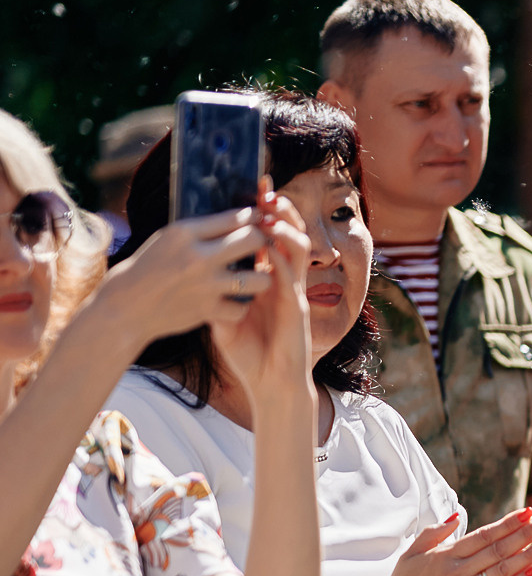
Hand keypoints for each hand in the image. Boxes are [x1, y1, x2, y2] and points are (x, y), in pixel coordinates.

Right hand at [89, 202, 275, 348]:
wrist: (126, 306)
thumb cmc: (148, 268)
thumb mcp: (168, 239)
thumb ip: (201, 230)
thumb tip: (239, 219)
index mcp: (184, 233)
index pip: (235, 217)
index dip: (254, 217)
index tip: (259, 220)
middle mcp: (198, 257)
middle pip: (254, 240)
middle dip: (262, 241)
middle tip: (261, 247)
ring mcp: (206, 286)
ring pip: (259, 279)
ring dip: (260, 278)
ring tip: (252, 278)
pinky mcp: (208, 311)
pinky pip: (243, 307)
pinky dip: (240, 306)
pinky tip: (234, 301)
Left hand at [213, 193, 316, 412]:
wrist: (271, 384)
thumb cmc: (250, 355)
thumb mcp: (224, 320)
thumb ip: (215, 295)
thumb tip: (191, 276)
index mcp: (267, 282)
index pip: (267, 239)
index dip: (262, 216)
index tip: (252, 192)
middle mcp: (284, 282)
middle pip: (286, 237)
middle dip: (278, 212)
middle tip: (265, 190)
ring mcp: (293, 294)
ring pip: (296, 251)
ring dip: (285, 228)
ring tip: (272, 210)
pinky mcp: (297, 309)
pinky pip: (291, 277)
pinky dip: (281, 259)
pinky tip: (269, 245)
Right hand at [372, 510, 531, 575]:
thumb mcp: (410, 557)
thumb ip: (433, 534)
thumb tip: (456, 516)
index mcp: (443, 555)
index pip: (483, 535)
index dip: (507, 523)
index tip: (527, 512)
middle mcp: (456, 571)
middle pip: (497, 548)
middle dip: (525, 533)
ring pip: (502, 569)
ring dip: (527, 554)